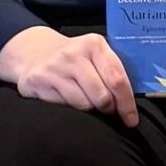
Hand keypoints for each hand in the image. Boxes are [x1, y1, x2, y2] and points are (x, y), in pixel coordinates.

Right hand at [0, 25, 138, 127]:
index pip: (117, 80)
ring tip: (85, 100)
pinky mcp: (39, 80)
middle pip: (102, 96)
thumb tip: (131, 105)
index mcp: (95, 45)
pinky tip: (67, 98)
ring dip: (89, 109)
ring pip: (84, 104)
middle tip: (108, 110)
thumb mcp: (95, 56)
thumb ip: (112, 73)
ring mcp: (55, 66)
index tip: (131, 120)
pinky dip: (71, 108)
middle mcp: (74, 54)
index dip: (127, 104)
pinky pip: (64, 105)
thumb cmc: (74, 60)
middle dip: (109, 109)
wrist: (33, 52)